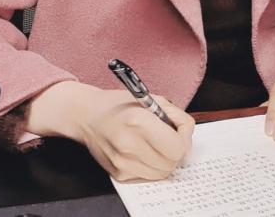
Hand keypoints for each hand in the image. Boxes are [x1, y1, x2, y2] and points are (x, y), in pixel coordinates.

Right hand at [27, 81, 194, 181]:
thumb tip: (187, 137)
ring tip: (154, 144)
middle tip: (167, 139)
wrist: (87, 116)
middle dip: (175, 151)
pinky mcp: (118, 174)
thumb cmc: (120, 105)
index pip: (177, 147)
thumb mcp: (152, 99)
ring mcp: (122, 162)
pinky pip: (147, 176)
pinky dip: (150, 166)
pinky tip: (141, 151)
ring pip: (161, 173)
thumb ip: (175, 117)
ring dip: (164, 160)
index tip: (179, 133)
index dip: (183, 140)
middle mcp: (129, 144)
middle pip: (171, 163)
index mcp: (139, 121)